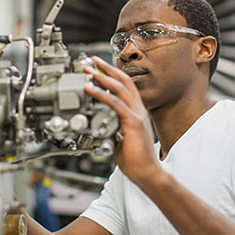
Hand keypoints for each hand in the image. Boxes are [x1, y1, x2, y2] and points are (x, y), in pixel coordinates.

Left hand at [84, 56, 162, 186]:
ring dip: (102, 77)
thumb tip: (103, 126)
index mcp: (136, 112)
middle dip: (107, 69)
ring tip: (88, 70)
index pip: (125, 87)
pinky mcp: (133, 123)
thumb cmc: (136, 160)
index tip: (99, 68)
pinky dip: (101, 94)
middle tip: (92, 60)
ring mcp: (137, 115)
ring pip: (119, 88)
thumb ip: (113, 129)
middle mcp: (138, 110)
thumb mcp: (120, 140)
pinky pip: (115, 104)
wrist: (147, 174)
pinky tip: (90, 89)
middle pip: (123, 81)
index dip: (112, 75)